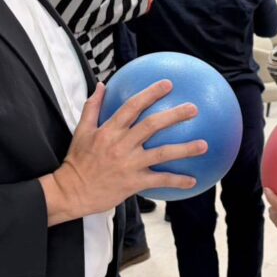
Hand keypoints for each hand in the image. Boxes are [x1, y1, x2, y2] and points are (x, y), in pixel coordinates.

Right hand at [44, 81, 205, 223]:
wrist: (72, 192)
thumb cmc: (77, 161)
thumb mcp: (81, 130)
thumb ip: (92, 107)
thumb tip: (102, 85)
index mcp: (109, 130)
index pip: (133, 106)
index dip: (151, 93)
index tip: (168, 84)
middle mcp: (122, 145)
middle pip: (152, 126)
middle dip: (175, 116)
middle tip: (194, 108)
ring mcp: (130, 164)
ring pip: (162, 153)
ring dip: (185, 149)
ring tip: (204, 145)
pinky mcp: (134, 182)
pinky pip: (159, 181)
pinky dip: (177, 181)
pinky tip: (193, 180)